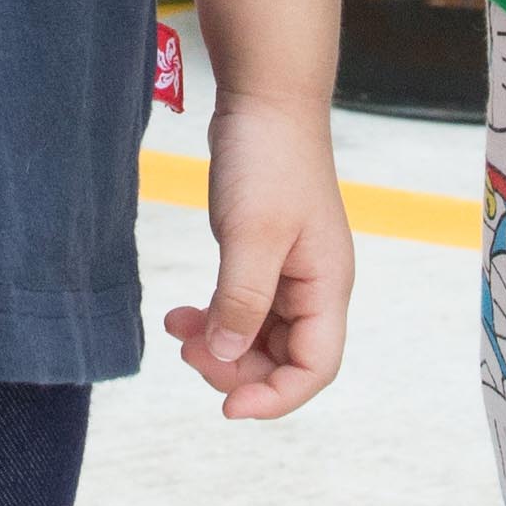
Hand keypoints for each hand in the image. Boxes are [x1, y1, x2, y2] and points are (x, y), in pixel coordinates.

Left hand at [162, 97, 355, 416]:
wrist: (265, 98)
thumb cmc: (268, 159)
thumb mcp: (251, 234)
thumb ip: (242, 301)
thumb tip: (230, 359)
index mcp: (326, 286)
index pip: (315, 367)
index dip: (275, 397)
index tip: (227, 407)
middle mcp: (314, 285)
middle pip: (285, 359)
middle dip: (238, 369)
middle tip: (189, 352)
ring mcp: (289, 271)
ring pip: (259, 336)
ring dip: (221, 345)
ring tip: (178, 332)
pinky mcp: (263, 254)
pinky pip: (242, 307)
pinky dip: (214, 318)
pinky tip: (181, 315)